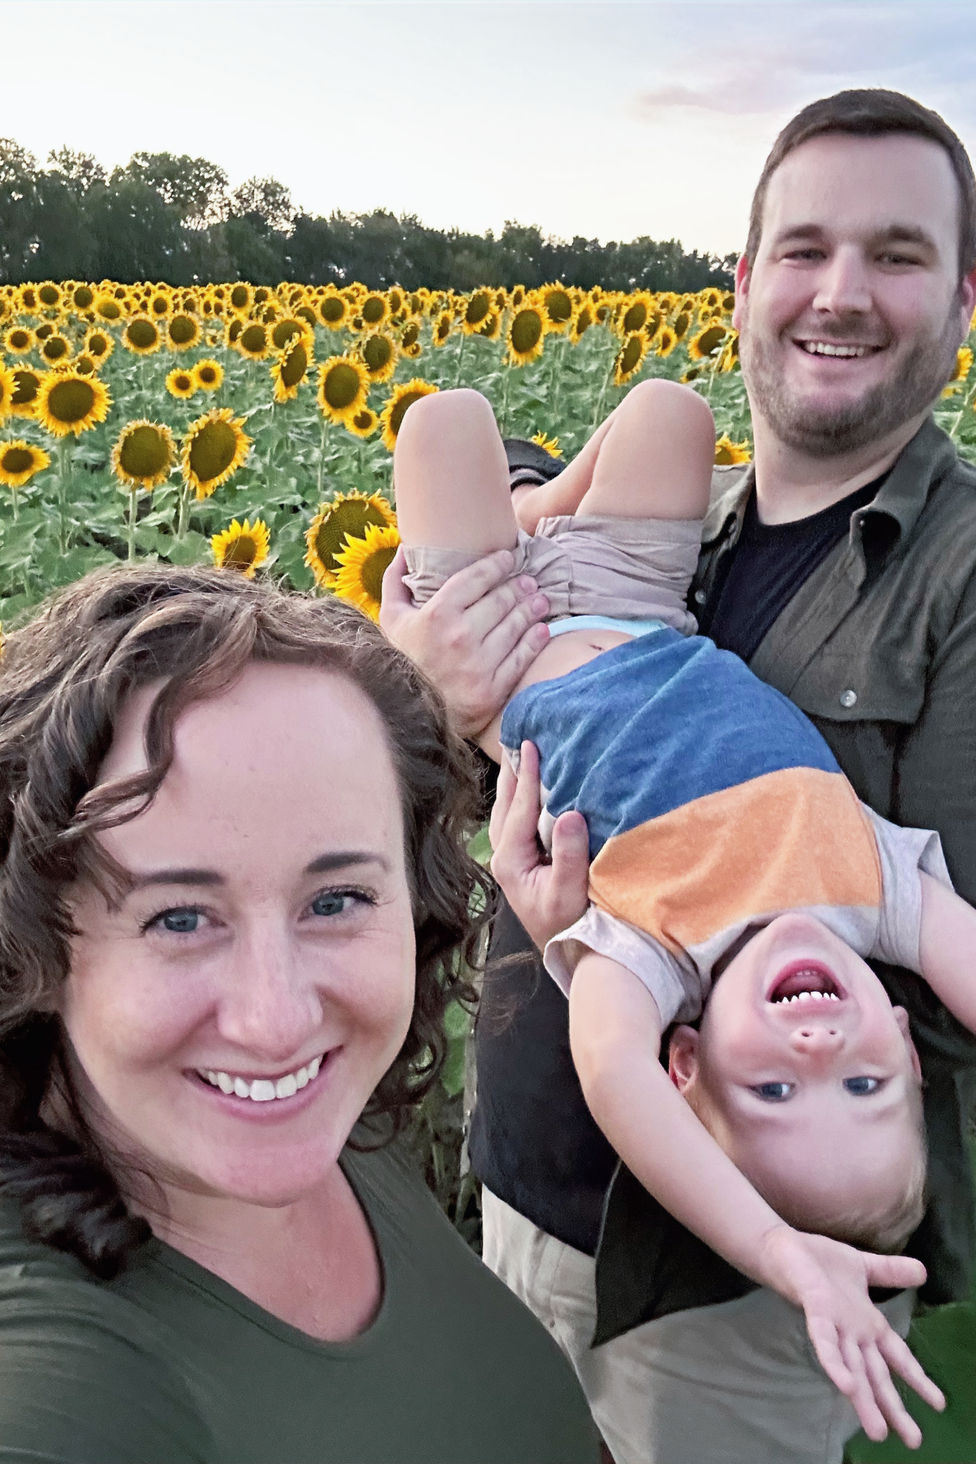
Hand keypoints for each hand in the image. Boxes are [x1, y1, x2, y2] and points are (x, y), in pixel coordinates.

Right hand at [379, 547, 549, 739]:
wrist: (410, 715)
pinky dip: (535, 640)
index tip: (509, 558)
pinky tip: (542, 628)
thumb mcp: (391, 620)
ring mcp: (479, 664)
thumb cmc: (403, 660)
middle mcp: (460, 637)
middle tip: (528, 580)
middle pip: (501, 600)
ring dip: (532, 608)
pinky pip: (521, 657)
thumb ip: (395, 582)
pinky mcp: (492, 689)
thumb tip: (404, 548)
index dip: (497, 564)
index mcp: (436, 615)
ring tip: (540, 599)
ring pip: (515, 625)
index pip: (476, 578)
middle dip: (519, 586)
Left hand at [489, 740, 589, 950]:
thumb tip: (569, 814)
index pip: (520, 808)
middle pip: (505, 803)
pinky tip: (533, 787)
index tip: (531, 744)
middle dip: (512, 770)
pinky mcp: (520, 862)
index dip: (527, 774)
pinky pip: (516, 820)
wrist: (568, 950)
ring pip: (507, 811)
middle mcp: (503, 856)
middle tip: (518, 736)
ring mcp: (510, 859)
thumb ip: (569, 854)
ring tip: (522, 754)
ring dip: (515, 782)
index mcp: (511, 860)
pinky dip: (522, 799)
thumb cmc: (571, 924)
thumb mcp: (571, 892)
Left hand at [761, 1227, 943, 1447]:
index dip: (917, 1378)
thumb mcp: (863, 1267)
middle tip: (914, 1441)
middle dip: (894, 1407)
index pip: (897, 1356)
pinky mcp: (814, 1311)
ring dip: (864, 1399)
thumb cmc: (819, 1262)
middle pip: (877, 1375)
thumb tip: (924, 1271)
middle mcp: (852, 1333)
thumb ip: (891, 1272)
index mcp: (867, 1324)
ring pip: (853, 1368)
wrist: (782, 1245)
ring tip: (878, 1431)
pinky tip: (846, 1385)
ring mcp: (834, 1326)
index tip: (939, 1404)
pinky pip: (825, 1340)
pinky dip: (834, 1363)